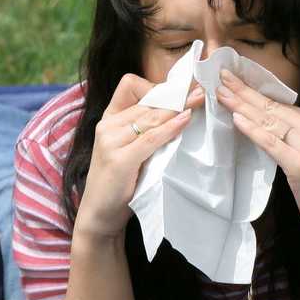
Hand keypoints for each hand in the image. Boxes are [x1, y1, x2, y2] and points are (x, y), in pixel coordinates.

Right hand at [75, 74, 199, 239]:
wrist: (99, 213)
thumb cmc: (118, 182)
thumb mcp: (128, 148)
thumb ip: (143, 130)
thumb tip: (178, 112)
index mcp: (108, 120)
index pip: (129, 85)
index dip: (155, 85)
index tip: (178, 92)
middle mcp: (106, 126)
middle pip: (146, 100)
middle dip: (175, 94)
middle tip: (200, 90)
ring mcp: (110, 142)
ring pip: (150, 116)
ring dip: (177, 107)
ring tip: (198, 101)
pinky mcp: (119, 160)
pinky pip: (150, 138)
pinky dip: (170, 128)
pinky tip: (185, 120)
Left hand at [216, 68, 299, 247]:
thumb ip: (293, 135)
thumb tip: (262, 120)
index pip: (280, 104)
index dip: (255, 91)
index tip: (234, 80)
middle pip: (272, 108)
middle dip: (244, 91)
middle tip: (221, 76)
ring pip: (268, 121)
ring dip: (241, 105)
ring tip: (221, 93)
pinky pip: (270, 142)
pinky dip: (252, 130)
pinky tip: (236, 119)